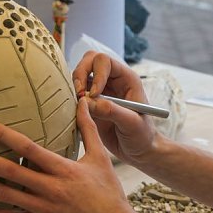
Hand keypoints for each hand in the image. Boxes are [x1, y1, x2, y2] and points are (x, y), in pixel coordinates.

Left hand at [0, 99, 148, 212]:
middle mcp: (49, 189)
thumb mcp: (101, 157)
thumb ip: (88, 129)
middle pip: (7, 171)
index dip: (3, 134)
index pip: (27, 148)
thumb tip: (84, 103)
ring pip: (2, 195)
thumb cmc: (108, 192)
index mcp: (63, 169)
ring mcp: (42, 208)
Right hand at [72, 51, 158, 165]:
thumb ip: (112, 111)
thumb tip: (88, 101)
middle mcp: (112, 80)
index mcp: (126, 78)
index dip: (96, 74)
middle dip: (80, 73)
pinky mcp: (90, 104)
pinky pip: (75, 93)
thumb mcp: (132, 124)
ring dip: (73, 87)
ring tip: (77, 106)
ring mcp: (100, 91)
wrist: (139, 151)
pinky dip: (70, 99)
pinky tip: (74, 113)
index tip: (94, 95)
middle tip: (78, 94)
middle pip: (89, 61)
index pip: (105, 61)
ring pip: (80, 75)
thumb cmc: (142, 136)